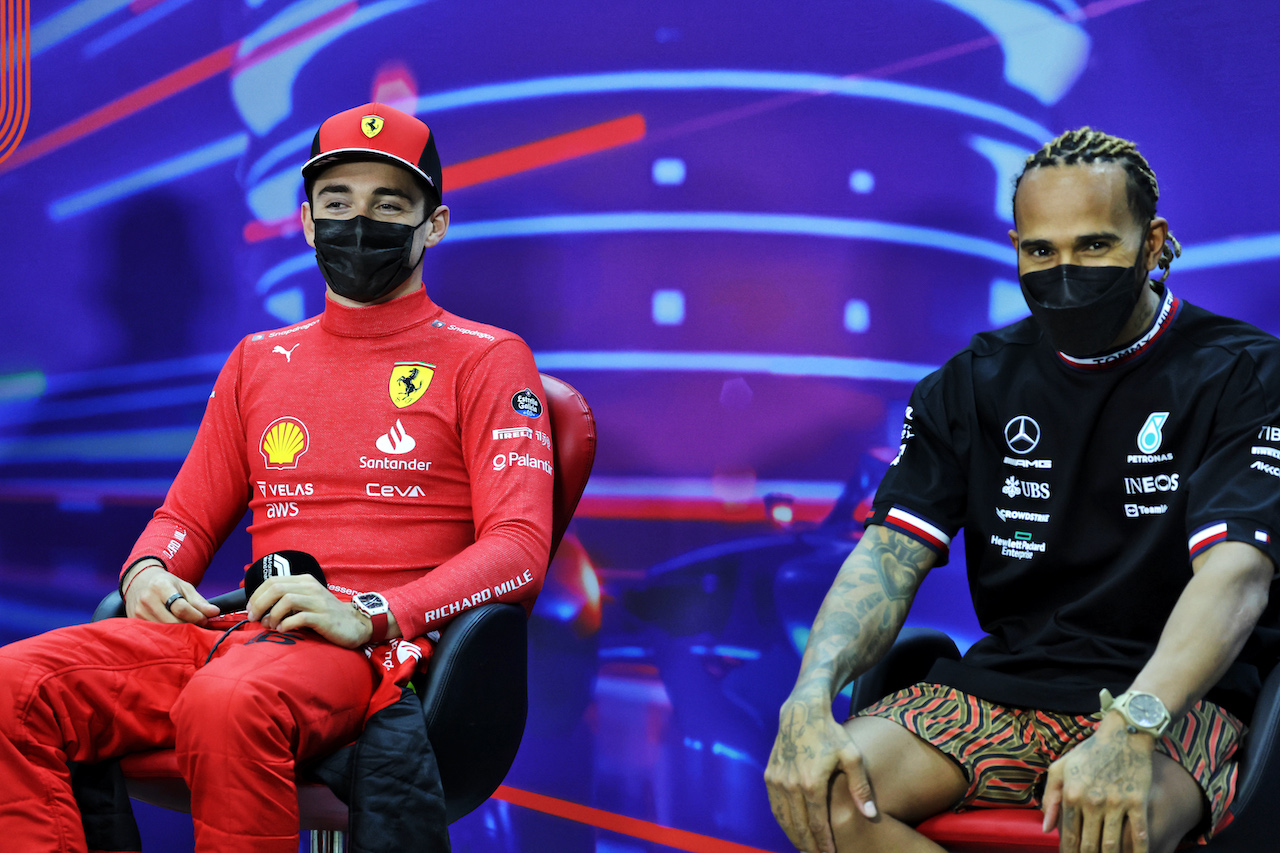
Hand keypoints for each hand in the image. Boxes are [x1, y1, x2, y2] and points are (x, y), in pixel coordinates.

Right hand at [124, 562, 219, 625]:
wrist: (139, 581)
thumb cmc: (165, 583)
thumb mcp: (184, 587)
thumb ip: (199, 601)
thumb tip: (215, 612)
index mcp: (161, 587)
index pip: (181, 607)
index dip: (196, 616)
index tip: (205, 619)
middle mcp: (147, 600)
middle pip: (172, 622)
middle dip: (189, 626)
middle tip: (197, 625)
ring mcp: (138, 612)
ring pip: (163, 630)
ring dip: (178, 632)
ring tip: (186, 627)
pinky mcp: (134, 621)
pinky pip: (154, 633)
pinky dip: (166, 634)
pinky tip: (172, 631)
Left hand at [246, 574, 370, 648]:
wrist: (356, 623)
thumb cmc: (327, 614)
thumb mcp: (308, 599)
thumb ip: (288, 598)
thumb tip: (261, 608)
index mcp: (305, 581)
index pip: (273, 580)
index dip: (256, 595)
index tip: (250, 609)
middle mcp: (311, 587)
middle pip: (276, 588)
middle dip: (259, 604)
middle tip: (254, 618)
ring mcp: (318, 602)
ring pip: (286, 600)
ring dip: (272, 615)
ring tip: (270, 626)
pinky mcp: (324, 617)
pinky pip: (299, 618)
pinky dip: (286, 624)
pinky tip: (283, 630)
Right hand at [765, 695, 875, 852]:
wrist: (801, 712)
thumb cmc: (831, 733)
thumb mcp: (851, 756)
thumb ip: (860, 787)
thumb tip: (870, 814)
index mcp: (811, 783)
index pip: (816, 824)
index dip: (823, 844)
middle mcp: (789, 785)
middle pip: (798, 826)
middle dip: (808, 846)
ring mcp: (776, 780)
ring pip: (783, 819)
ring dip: (793, 837)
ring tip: (805, 849)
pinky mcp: (769, 775)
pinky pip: (774, 806)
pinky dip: (782, 822)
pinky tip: (791, 829)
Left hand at [1042, 713, 1155, 852]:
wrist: (1123, 734)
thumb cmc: (1090, 752)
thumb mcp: (1061, 768)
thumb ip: (1050, 798)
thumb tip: (1047, 828)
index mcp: (1072, 794)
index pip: (1068, 834)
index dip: (1068, 852)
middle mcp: (1092, 801)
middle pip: (1089, 844)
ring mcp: (1116, 803)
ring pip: (1112, 845)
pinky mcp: (1138, 802)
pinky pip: (1139, 834)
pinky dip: (1138, 852)